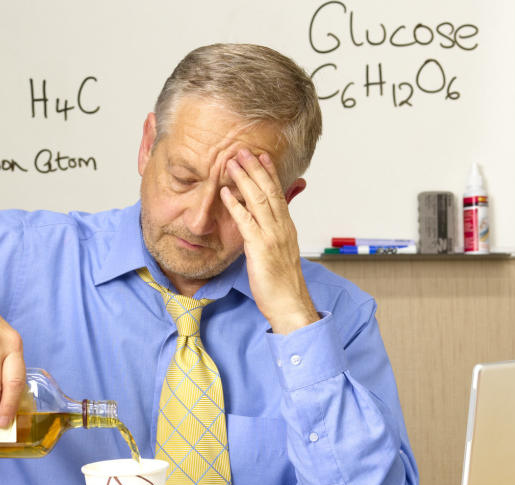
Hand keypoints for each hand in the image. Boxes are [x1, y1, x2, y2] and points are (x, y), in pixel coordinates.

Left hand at [220, 149, 317, 333]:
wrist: (290, 304)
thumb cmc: (282, 285)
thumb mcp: (280, 255)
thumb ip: (273, 237)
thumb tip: (265, 229)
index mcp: (287, 228)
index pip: (279, 194)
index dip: (269, 174)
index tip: (262, 156)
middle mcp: (282, 228)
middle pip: (268, 191)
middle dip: (255, 168)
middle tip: (243, 150)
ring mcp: (272, 236)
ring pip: (258, 200)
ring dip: (244, 179)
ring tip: (231, 162)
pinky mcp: (260, 248)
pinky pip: (246, 221)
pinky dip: (235, 205)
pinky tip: (225, 193)